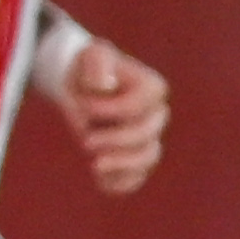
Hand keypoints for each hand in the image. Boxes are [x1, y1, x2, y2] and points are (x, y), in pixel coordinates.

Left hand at [52, 37, 170, 194]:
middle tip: (84, 141)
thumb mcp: (90, 55)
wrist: (82, 87)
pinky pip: (137, 177)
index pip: (135, 108)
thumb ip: (97, 63)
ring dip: (122, 165)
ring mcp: (148, 138)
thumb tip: (104, 86)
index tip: (84, 104)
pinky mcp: (134, 157)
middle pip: (146, 136)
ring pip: (148, 158)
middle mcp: (156, 114)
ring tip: (95, 165)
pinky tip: (101, 181)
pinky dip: (122, 183)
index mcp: (152, 88)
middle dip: (114, 140)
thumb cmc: (88, 68)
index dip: (107, 110)